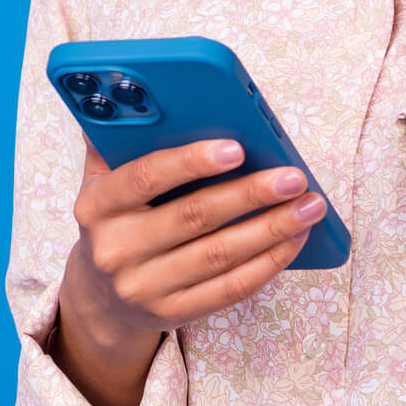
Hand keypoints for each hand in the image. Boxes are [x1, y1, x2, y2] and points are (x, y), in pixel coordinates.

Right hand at [48, 137, 325, 405]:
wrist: (99, 299)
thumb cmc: (114, 222)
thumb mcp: (100, 183)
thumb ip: (115, 141)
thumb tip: (136, 91)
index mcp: (96, 206)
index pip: (145, 177)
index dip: (190, 162)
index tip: (236, 147)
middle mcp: (116, 249)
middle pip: (194, 217)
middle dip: (251, 194)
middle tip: (294, 177)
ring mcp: (145, 287)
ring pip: (220, 255)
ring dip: (272, 228)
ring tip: (309, 206)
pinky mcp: (174, 314)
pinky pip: (230, 288)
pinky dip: (268, 262)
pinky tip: (294, 239)